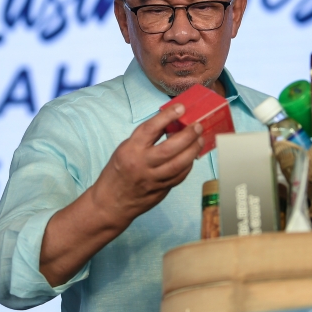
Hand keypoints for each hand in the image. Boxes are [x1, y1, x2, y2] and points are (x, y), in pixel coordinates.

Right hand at [38, 103, 203, 286]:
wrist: (111, 202)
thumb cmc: (118, 172)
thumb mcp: (125, 149)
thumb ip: (145, 139)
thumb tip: (170, 125)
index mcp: (130, 150)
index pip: (150, 129)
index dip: (167, 116)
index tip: (181, 108)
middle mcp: (141, 165)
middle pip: (170, 149)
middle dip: (188, 135)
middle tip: (198, 126)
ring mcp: (152, 180)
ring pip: (179, 164)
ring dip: (193, 150)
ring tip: (200, 140)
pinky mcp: (160, 191)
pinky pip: (179, 177)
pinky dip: (188, 165)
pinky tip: (191, 157)